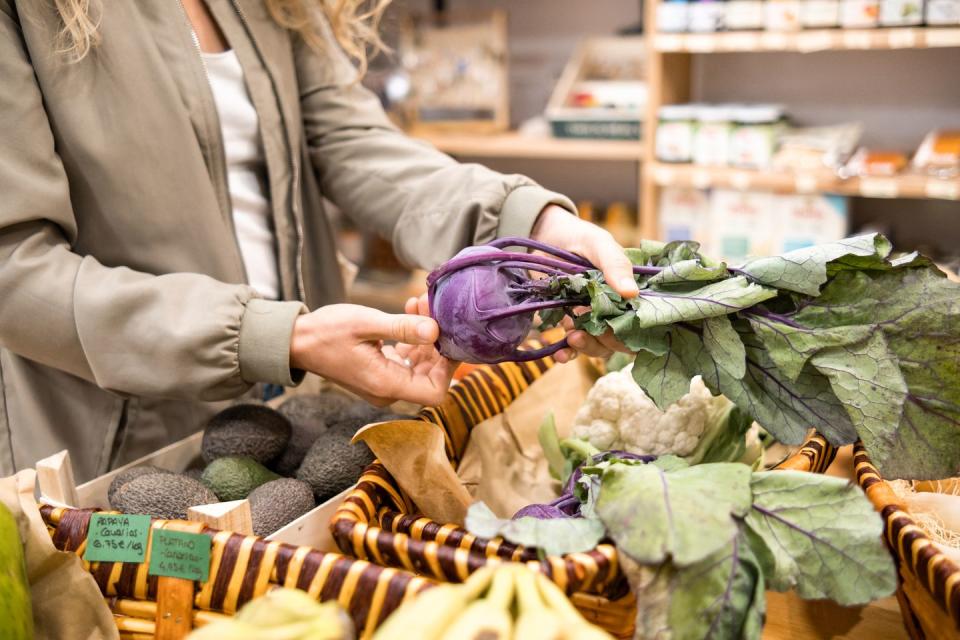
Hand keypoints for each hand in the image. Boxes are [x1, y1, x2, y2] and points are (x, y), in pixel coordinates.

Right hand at [289, 304, 455, 406]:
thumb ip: (401, 328)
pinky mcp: (381, 373)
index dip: (448, 367)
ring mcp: (385, 383)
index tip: (447, 335)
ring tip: (418, 304)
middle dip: (437, 342)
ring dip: (426, 336)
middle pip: (431, 377)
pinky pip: (407, 360)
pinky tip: (408, 313)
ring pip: (421, 366)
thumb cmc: (325, 332)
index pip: (435, 391)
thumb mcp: (365, 323)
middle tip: (431, 308)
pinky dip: (413, 339)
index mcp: (386, 384)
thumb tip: (435, 330)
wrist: (296, 341)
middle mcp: (388, 390)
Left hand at [531, 205, 635, 362]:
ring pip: (599, 347)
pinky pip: (573, 348)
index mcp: (630, 293)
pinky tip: (560, 353)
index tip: (617, 326)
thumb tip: (632, 293)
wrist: (544, 236)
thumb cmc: (579, 237)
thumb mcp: (599, 244)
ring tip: (572, 334)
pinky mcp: (569, 323)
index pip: (642, 321)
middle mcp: (615, 310)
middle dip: (605, 339)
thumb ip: (615, 264)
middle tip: (588, 328)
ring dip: (586, 345)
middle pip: (621, 339)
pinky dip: (567, 354)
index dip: (634, 330)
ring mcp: (592, 319)